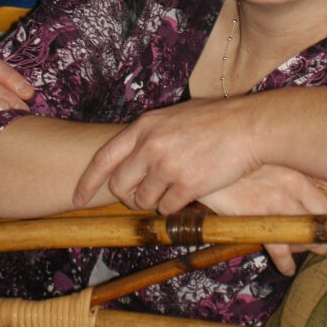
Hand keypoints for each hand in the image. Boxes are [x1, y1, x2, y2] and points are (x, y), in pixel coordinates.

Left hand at [73, 96, 259, 213]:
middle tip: (144, 196)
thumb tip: (132, 157)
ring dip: (156, 202)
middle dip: (129, 197)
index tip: (77, 198)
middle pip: (120, 187)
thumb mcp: (173, 117)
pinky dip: (176, 207)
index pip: (103, 158)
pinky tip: (190, 192)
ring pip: (144, 202)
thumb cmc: (215, 120)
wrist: (249, 126)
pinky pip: (167, 209)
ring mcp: (167, 167)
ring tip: (175, 188)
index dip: (87, 181)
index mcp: (144, 127)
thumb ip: (150, 135)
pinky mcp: (187, 186)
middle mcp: (150, 146)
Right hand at [201, 165, 326, 275]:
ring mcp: (278, 202)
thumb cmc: (233, 152)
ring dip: (306, 246)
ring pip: (307, 235)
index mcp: (297, 164)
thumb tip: (300, 182)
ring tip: (301, 249)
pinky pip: (282, 250)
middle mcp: (294, 183)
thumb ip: (286, 164)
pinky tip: (287, 267)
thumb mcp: (265, 153)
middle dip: (326, 231)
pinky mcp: (260, 219)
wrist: (203, 159)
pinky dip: (287, 263)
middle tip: (319, 237)